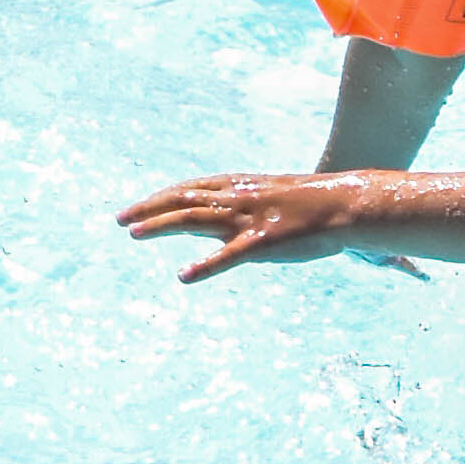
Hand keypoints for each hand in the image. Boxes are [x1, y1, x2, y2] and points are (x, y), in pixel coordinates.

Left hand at [117, 172, 366, 285]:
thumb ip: (238, 206)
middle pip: (183, 201)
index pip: (188, 189)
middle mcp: (237, 198)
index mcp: (238, 187)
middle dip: (148, 209)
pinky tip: (184, 276)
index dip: (158, 199)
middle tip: (119, 220)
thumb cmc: (308, 205)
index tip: (133, 209)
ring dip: (162, 226)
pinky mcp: (264, 243)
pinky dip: (205, 265)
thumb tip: (213, 220)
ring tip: (134, 235)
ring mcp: (249, 219)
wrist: (344, 204)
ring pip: (196, 220)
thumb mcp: (266, 198)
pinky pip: (230, 255)